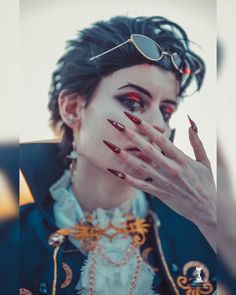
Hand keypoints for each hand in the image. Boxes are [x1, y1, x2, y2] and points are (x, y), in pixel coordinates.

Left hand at [104, 111, 215, 249]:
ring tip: (110, 145)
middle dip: (130, 135)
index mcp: (181, 158)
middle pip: (147, 149)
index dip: (146, 127)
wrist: (208, 210)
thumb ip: (196, 142)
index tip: (133, 117)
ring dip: (124, 155)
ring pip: (140, 166)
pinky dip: (127, 179)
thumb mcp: (205, 161)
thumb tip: (190, 124)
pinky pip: (140, 185)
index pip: (160, 139)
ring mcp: (164, 181)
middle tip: (116, 124)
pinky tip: (114, 171)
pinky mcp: (159, 193)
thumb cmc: (207, 184)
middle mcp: (171, 169)